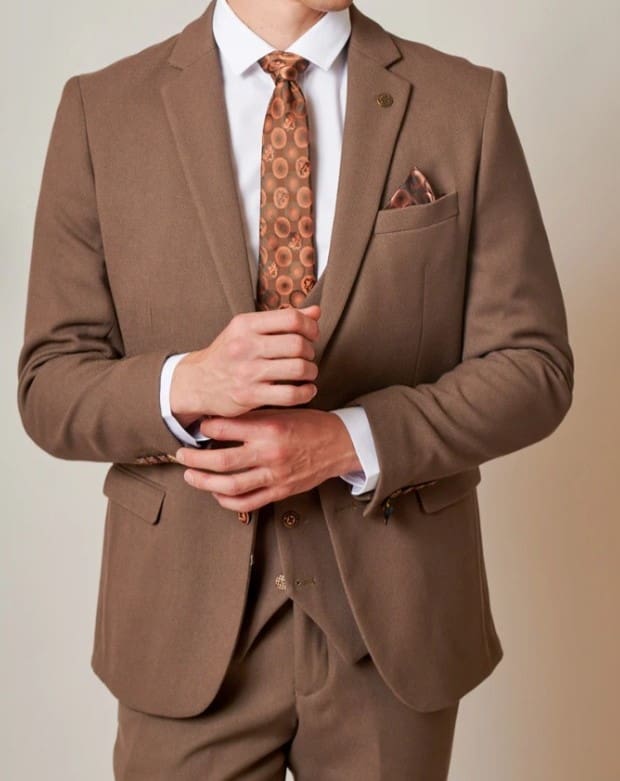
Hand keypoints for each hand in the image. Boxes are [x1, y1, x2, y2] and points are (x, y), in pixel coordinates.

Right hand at [169, 305, 320, 425]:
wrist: (197, 382)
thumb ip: (282, 321)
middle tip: (307, 357)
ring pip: (298, 369)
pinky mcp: (249, 396)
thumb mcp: (248, 330)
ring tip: (307, 373)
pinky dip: (306, 393)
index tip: (312, 335)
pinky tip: (305, 390)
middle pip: (298, 344)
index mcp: (246, 325)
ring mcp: (247, 371)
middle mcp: (245, 346)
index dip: (310, 327)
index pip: (292, 318)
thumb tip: (316, 312)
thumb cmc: (228, 354)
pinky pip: (290, 395)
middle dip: (310, 351)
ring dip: (310, 372)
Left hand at [174, 408, 361, 511]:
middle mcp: (269, 453)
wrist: (340, 444)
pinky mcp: (280, 491)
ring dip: (205, 482)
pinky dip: (227, 500)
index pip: (225, 428)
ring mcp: (274, 475)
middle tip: (181, 455)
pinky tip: (216, 493)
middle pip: (221, 460)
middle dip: (194, 459)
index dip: (204, 428)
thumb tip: (218, 419)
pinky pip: (248, 502)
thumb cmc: (309, 424)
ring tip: (190, 476)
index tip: (196, 427)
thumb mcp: (282, 410)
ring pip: (230, 485)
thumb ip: (253, 416)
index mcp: (268, 427)